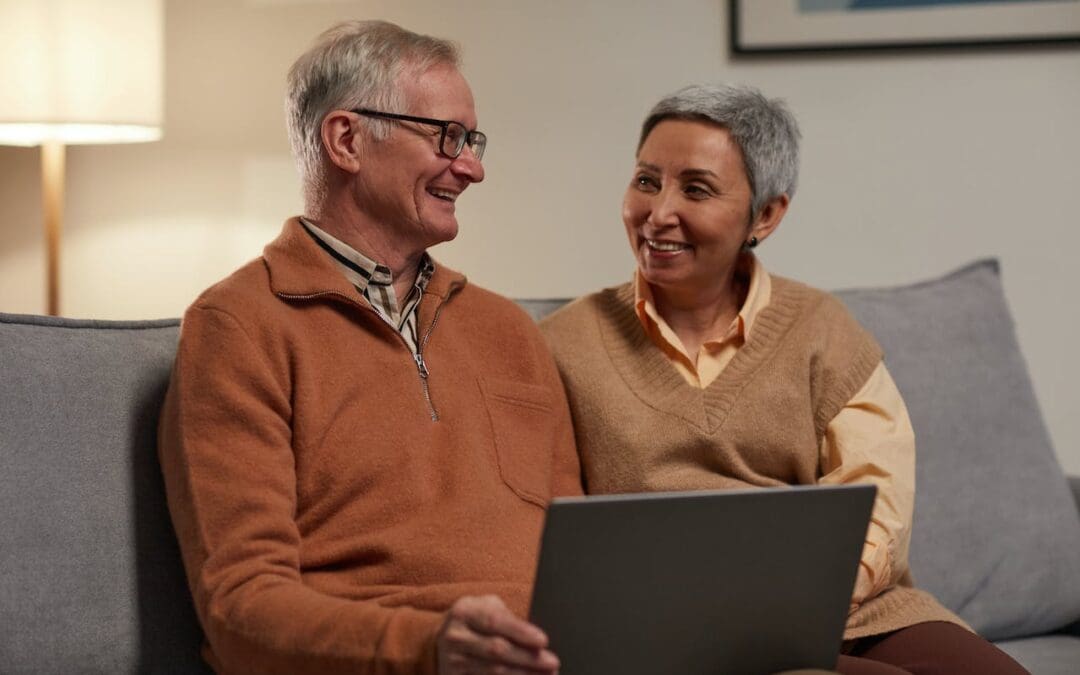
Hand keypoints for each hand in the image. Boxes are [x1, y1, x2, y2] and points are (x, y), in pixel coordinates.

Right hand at [436, 595, 559, 674]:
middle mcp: (456, 637)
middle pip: (496, 650)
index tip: (543, 641)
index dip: (520, 632)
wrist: (443, 639)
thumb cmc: (476, 621)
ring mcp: (453, 662)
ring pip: (492, 672)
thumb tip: (538, 639)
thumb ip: (508, 618)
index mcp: (465, 612)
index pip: (494, 621)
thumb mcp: (487, 608)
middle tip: (552, 663)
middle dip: (527, 658)